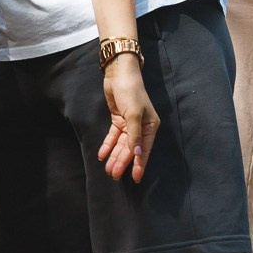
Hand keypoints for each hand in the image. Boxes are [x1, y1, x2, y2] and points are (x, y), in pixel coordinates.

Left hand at [97, 54, 158, 183]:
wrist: (119, 74)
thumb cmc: (131, 92)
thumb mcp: (133, 114)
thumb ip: (134, 135)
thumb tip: (138, 154)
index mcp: (151, 126)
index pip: (144, 149)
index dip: (140, 164)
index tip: (136, 179)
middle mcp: (142, 127)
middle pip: (131, 149)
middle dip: (123, 162)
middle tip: (114, 176)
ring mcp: (130, 124)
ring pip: (121, 144)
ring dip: (114, 156)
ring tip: (108, 169)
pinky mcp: (119, 120)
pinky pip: (113, 136)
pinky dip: (108, 145)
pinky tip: (102, 155)